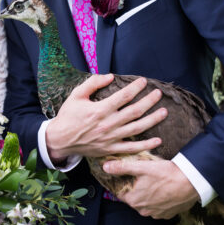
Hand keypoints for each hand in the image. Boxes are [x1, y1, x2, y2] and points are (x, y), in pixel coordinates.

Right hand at [45, 74, 167, 162]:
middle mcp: (107, 124)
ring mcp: (110, 138)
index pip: (123, 96)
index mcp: (99, 110)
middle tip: (158, 93)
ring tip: (164, 112)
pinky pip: (131, 148)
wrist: (59, 140)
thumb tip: (110, 75)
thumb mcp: (76, 95)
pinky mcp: (110, 149)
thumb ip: (93, 83)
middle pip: (134, 111)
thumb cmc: (68, 115)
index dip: (136, 87)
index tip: (143, 81)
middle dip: (149, 101)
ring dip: (152, 120)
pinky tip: (158, 140)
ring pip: (137, 128)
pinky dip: (145, 145)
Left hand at [102, 158, 198, 219]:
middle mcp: (143, 210)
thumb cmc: (166, 174)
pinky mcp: (168, 214)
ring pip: (146, 203)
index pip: (121, 192)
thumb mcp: (142, 167)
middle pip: (134, 198)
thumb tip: (106, 167)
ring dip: (148, 194)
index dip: (123, 182)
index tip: (128, 175)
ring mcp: (156, 214)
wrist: (191, 183)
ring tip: (155, 182)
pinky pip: (158, 207)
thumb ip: (122, 167)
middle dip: (136, 188)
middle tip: (143, 176)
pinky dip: (159, 200)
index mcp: (134, 200)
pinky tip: (164, 190)